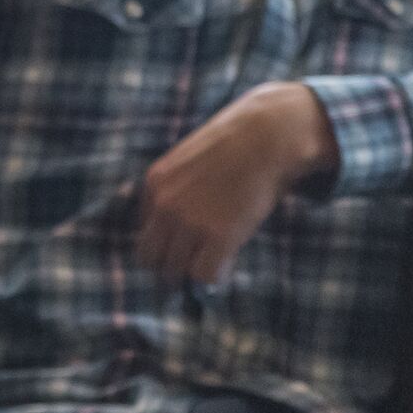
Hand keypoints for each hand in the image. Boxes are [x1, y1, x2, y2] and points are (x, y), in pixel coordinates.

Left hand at [139, 83, 335, 285]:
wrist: (269, 134)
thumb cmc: (239, 142)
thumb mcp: (190, 158)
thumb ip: (178, 187)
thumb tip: (183, 222)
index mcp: (155, 183)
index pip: (143, 231)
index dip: (164, 242)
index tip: (183, 246)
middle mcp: (165, 205)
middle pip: (149, 258)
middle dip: (168, 267)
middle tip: (191, 266)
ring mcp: (190, 222)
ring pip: (175, 271)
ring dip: (192, 273)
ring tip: (212, 266)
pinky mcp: (219, 235)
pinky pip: (205, 275)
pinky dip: (215, 277)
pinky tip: (227, 265)